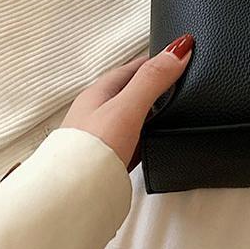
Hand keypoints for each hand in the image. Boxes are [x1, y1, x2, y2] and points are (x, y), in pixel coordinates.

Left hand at [62, 40, 193, 171]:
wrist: (70, 199)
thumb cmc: (91, 150)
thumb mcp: (127, 108)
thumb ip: (152, 79)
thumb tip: (179, 49)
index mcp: (98, 93)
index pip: (132, 68)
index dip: (156, 61)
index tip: (178, 56)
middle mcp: (96, 114)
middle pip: (129, 93)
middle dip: (152, 87)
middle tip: (177, 84)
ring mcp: (100, 139)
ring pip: (129, 119)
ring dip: (147, 114)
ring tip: (170, 113)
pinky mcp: (105, 163)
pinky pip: (129, 144)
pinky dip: (143, 139)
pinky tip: (151, 146)